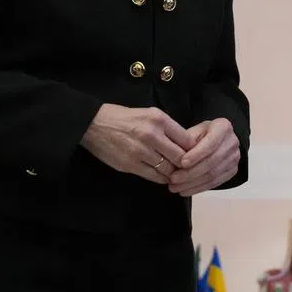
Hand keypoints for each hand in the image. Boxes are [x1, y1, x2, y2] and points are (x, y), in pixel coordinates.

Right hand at [79, 104, 196, 183]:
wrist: (95, 124)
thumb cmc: (125, 118)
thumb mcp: (150, 114)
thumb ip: (168, 128)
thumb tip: (187, 145)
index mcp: (159, 119)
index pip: (187, 140)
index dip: (194, 150)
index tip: (196, 155)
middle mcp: (151, 134)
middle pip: (180, 157)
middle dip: (186, 165)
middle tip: (188, 168)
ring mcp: (140, 151)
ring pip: (167, 169)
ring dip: (173, 173)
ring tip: (175, 173)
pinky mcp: (130, 164)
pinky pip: (153, 176)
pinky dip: (161, 178)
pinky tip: (163, 176)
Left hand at [166, 118, 239, 195]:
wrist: (217, 140)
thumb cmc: (202, 134)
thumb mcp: (193, 131)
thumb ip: (186, 142)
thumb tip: (175, 159)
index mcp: (223, 127)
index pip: (211, 143)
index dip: (196, 154)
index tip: (181, 163)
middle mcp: (232, 142)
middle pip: (211, 162)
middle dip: (190, 173)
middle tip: (173, 178)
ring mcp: (234, 158)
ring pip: (212, 175)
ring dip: (192, 183)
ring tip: (175, 187)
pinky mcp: (232, 171)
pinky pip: (215, 183)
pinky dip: (198, 188)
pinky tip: (185, 190)